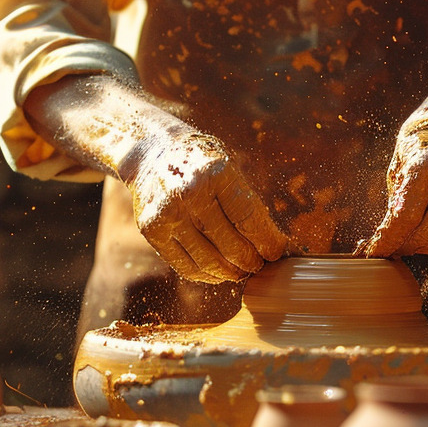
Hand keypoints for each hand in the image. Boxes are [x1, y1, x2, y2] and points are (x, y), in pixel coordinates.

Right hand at [23, 74, 287, 283]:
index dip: (267, 242)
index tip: (276, 252)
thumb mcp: (228, 168)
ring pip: (209, 262)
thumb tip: (274, 246)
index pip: (249, 219)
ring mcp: (167, 214)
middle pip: (231, 245)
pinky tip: (218, 273)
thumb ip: (248, 204)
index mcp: (216, 173)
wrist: (151, 151)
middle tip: (259, 265)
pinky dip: (206, 276)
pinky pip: (185, 266)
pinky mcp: (151, 231)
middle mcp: (189, 194)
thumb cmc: (202, 164)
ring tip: (241, 271)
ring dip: (231, 273)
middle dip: (251, 262)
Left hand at [359, 52, 427, 257]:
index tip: (373, 252)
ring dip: (420, 245)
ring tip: (407, 236)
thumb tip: (384, 239)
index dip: (386, 241)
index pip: (404, 218)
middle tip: (388, 246)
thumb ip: (395, 200)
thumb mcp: (400, 161)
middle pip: (424, 235)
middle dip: (402, 246)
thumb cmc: (424, 139)